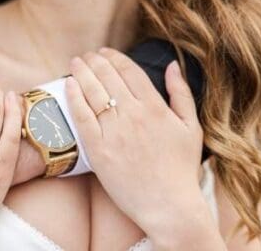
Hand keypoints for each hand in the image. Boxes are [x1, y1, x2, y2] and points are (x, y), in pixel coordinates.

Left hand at [65, 49, 215, 245]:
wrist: (169, 207)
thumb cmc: (181, 169)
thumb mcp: (191, 129)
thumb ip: (182, 94)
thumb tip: (172, 65)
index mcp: (156, 108)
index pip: (129, 70)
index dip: (113, 56)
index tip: (105, 52)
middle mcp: (133, 116)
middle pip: (107, 76)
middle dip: (95, 60)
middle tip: (87, 56)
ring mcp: (114, 132)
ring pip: (92, 91)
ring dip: (81, 72)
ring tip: (76, 64)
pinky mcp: (98, 149)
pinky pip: (81, 116)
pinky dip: (73, 97)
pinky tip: (69, 85)